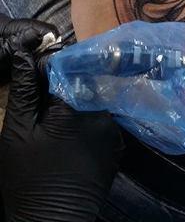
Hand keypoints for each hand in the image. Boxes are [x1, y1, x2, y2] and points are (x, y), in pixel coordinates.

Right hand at [0, 24, 124, 221]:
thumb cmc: (28, 179)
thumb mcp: (18, 132)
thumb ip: (26, 90)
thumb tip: (25, 54)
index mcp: (75, 107)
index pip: (67, 67)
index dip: (52, 65)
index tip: (40, 70)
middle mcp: (102, 113)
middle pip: (87, 80)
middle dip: (70, 78)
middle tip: (49, 91)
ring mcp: (113, 130)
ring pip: (97, 97)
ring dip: (82, 95)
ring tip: (60, 108)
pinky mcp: (117, 146)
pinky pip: (105, 117)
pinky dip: (91, 114)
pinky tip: (75, 127)